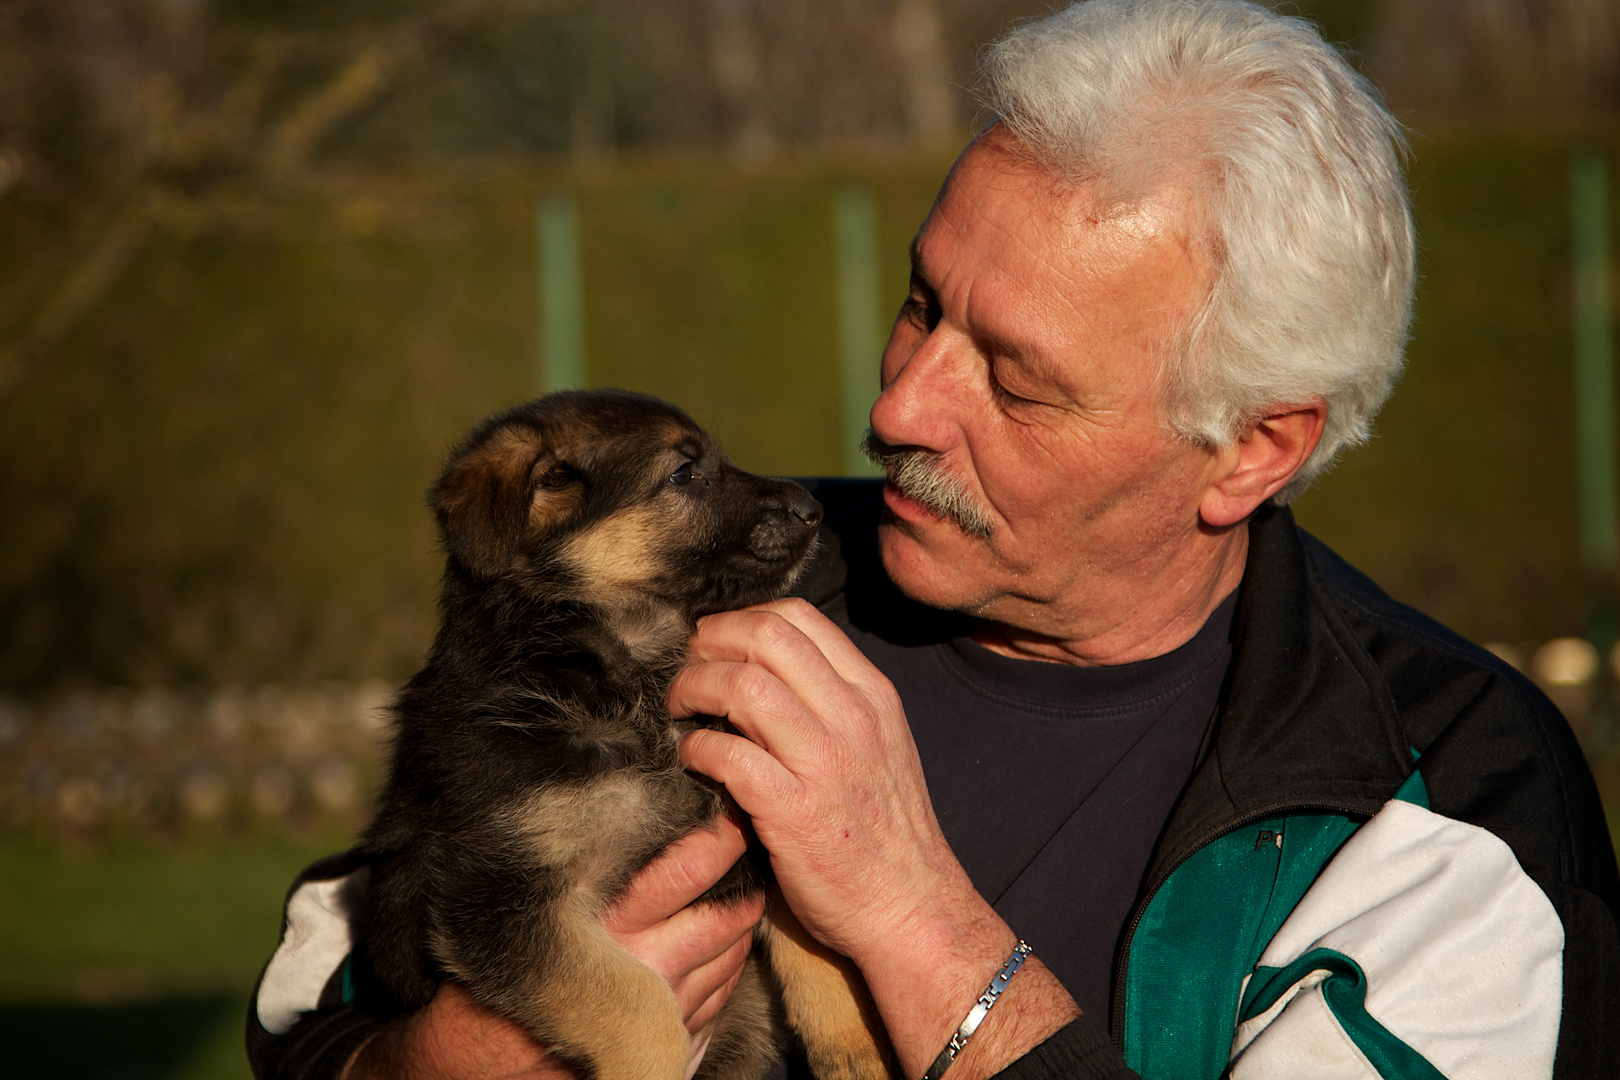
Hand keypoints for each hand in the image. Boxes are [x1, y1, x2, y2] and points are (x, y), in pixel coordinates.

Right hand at [344, 818, 763, 1079]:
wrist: (472, 1059)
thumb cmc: (494, 966)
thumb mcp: (525, 904)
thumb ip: (577, 863)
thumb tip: (623, 802)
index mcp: (606, 921)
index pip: (687, 868)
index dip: (718, 839)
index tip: (727, 815)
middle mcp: (637, 966)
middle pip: (719, 919)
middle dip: (744, 885)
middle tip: (752, 855)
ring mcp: (655, 1014)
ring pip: (727, 963)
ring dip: (742, 930)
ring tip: (747, 897)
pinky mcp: (662, 1049)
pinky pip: (717, 1006)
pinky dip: (730, 976)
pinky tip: (726, 954)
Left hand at [670, 598, 1077, 1077]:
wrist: (911, 908)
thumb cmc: (885, 832)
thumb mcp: (880, 745)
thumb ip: (835, 704)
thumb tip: (766, 672)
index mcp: (873, 695)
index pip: (799, 617)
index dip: (741, 620)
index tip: (715, 643)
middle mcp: (853, 717)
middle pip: (766, 636)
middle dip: (711, 643)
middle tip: (687, 666)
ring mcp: (825, 762)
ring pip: (743, 686)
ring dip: (695, 688)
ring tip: (680, 709)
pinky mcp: (793, 810)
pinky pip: (729, 754)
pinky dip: (697, 747)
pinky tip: (692, 759)